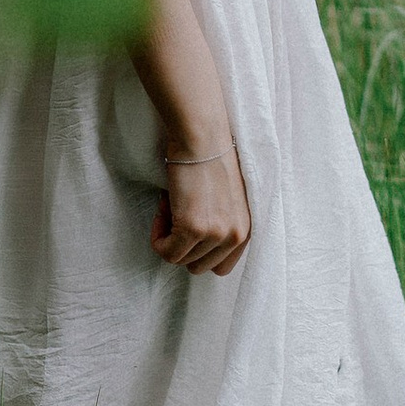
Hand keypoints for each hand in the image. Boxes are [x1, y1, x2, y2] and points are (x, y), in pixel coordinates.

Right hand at [154, 142, 251, 276]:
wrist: (202, 137)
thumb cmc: (211, 160)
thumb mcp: (228, 202)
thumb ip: (221, 226)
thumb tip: (194, 246)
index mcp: (247, 230)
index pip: (221, 268)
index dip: (200, 252)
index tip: (189, 230)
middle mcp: (236, 236)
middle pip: (200, 268)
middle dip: (184, 246)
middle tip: (177, 215)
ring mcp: (216, 234)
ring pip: (181, 260)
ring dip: (169, 236)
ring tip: (172, 205)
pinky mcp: (194, 229)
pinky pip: (166, 252)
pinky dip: (157, 237)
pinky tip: (163, 209)